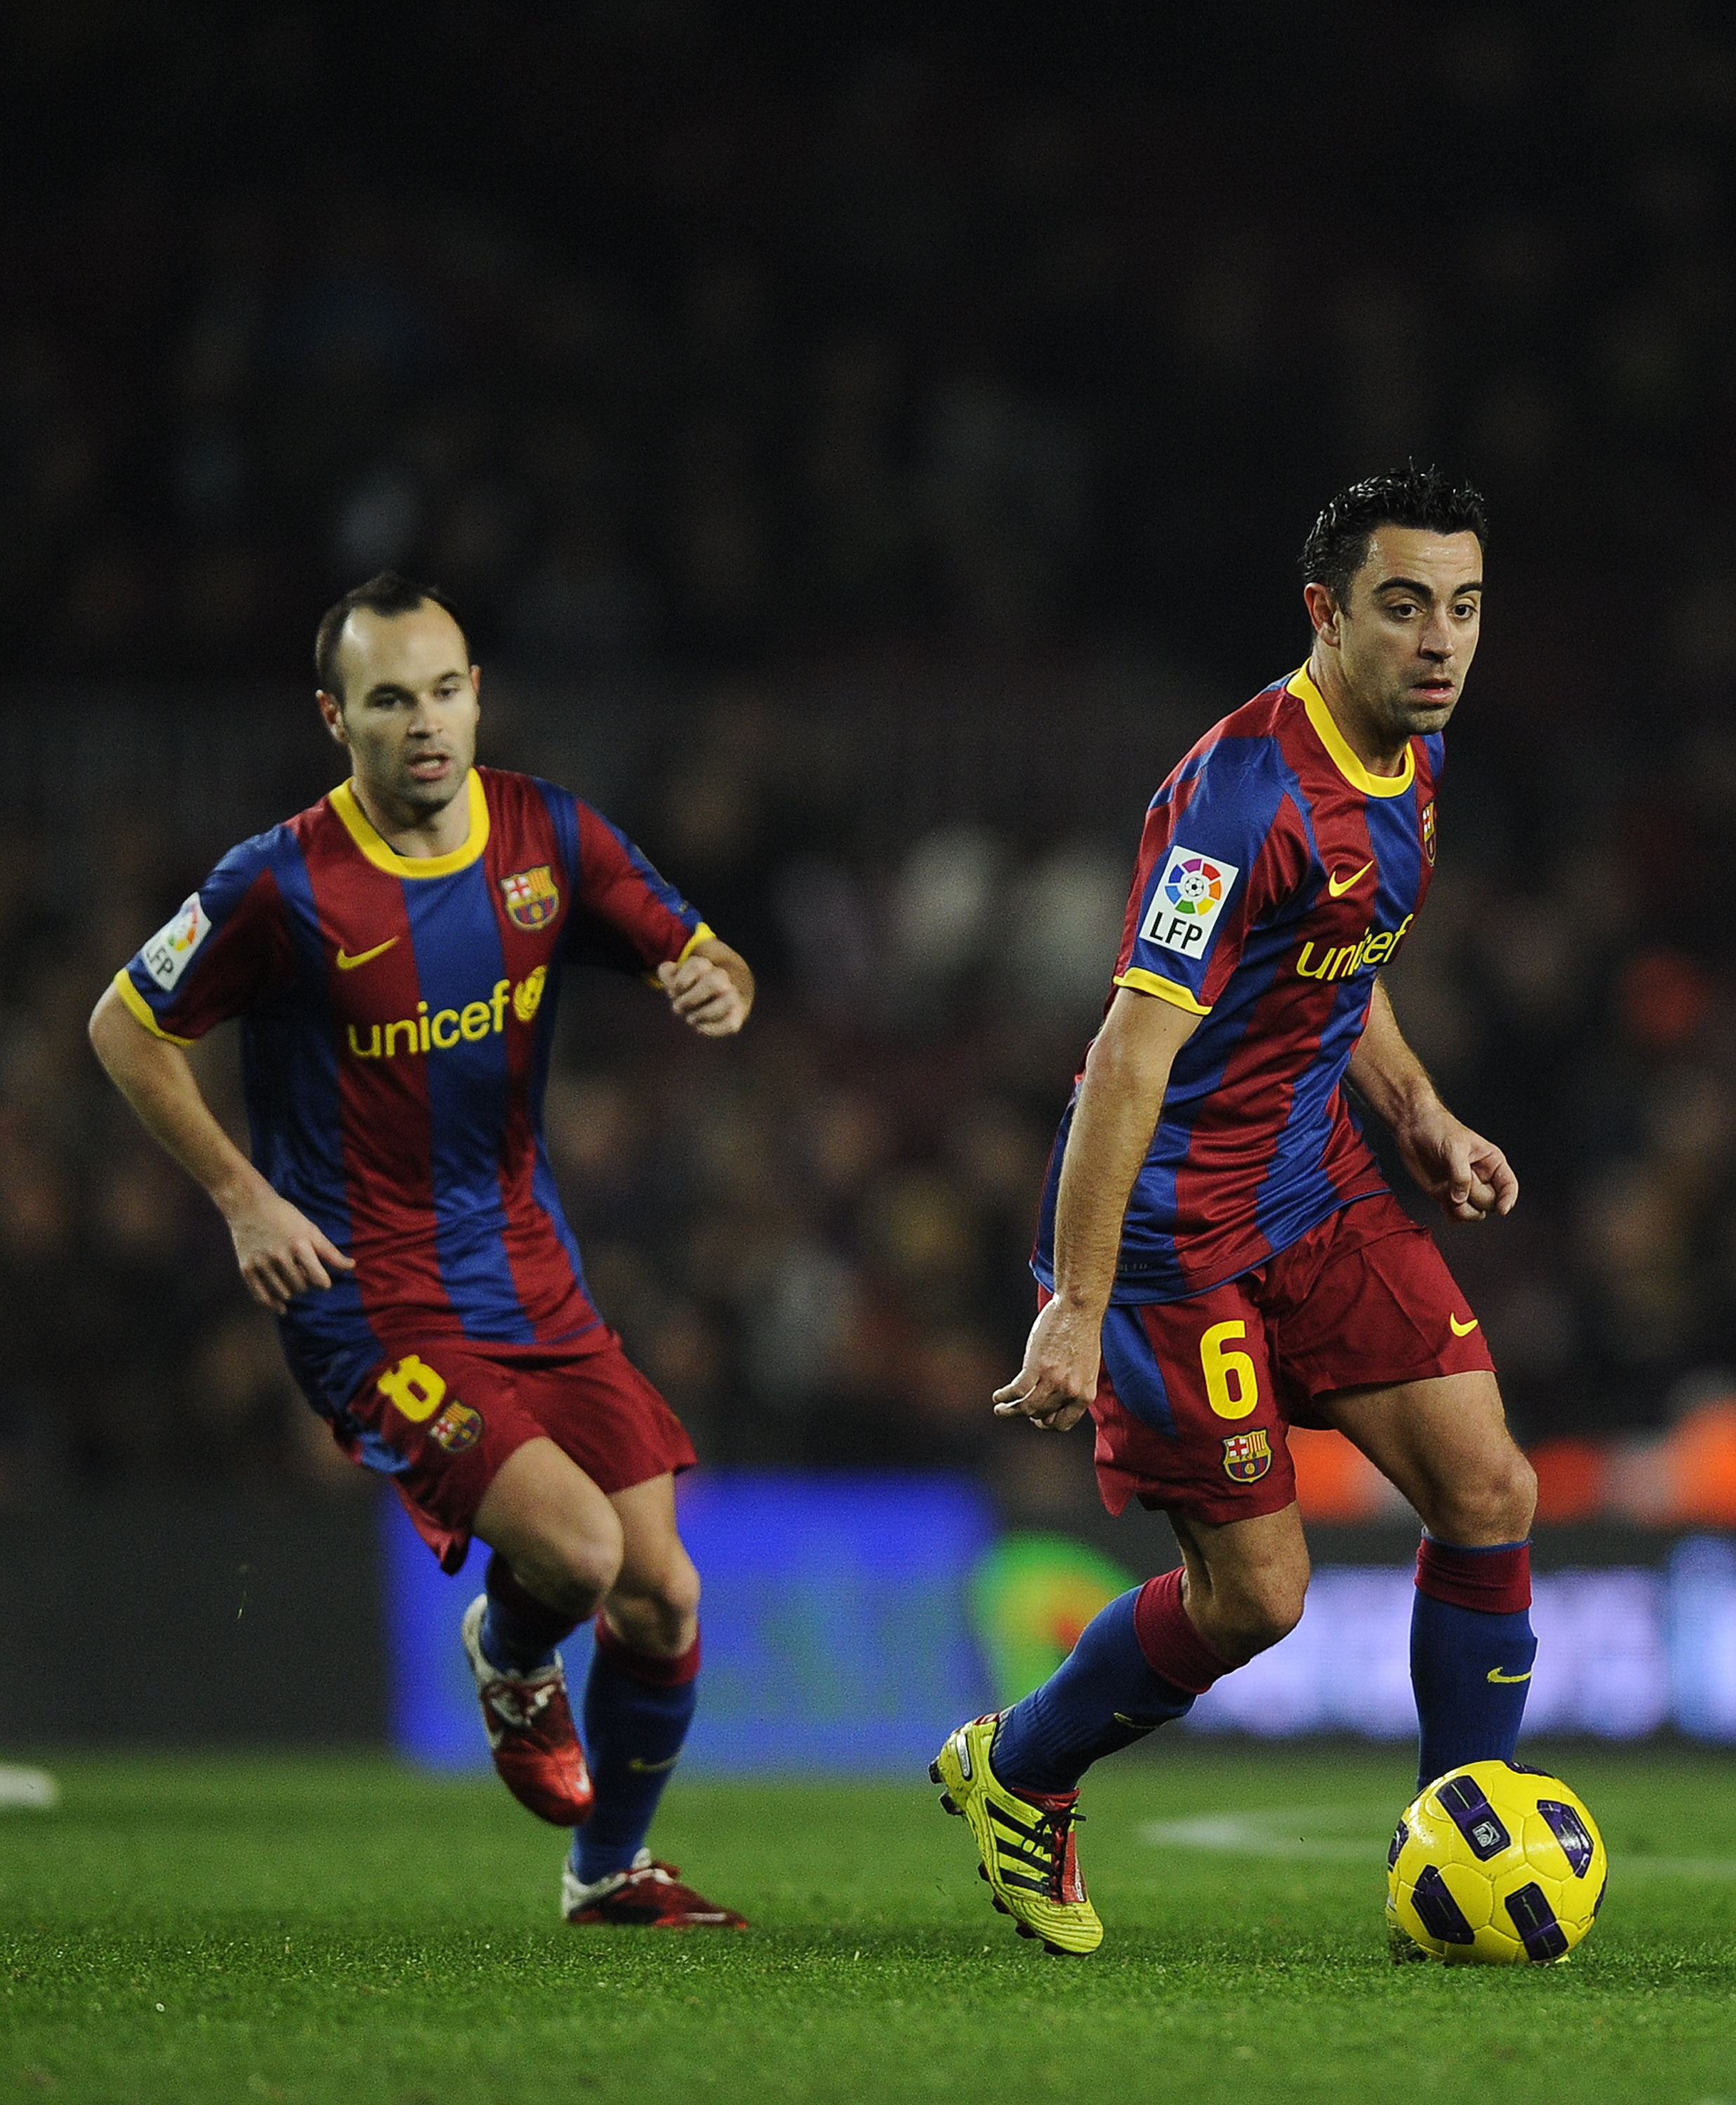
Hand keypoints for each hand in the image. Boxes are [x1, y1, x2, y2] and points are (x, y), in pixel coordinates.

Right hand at [225, 1188, 356, 1313]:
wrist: (249, 1205)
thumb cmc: (286, 1217)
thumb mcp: (311, 1230)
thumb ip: (330, 1252)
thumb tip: (351, 1266)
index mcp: (299, 1245)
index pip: (319, 1281)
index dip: (323, 1284)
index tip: (322, 1281)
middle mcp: (279, 1256)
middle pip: (302, 1288)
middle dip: (306, 1285)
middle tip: (303, 1275)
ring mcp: (261, 1263)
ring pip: (284, 1294)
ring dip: (291, 1292)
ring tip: (291, 1280)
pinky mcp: (246, 1268)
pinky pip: (261, 1297)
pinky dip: (272, 1305)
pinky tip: (280, 1307)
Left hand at [658, 953, 748, 1036]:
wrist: (718, 994)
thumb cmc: (690, 987)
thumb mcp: (676, 977)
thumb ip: (667, 972)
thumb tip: (669, 970)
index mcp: (705, 966)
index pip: (697, 966)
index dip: (680, 981)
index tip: (674, 991)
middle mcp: (722, 978)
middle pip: (714, 982)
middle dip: (691, 999)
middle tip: (678, 1008)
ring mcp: (732, 996)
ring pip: (729, 1000)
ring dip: (705, 1013)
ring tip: (690, 1019)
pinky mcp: (736, 1015)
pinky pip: (731, 1024)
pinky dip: (714, 1029)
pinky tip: (700, 1028)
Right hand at [991, 1295, 1103, 1432]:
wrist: (1080, 1308)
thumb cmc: (1083, 1333)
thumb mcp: (1086, 1368)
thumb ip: (1074, 1385)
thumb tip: (1055, 1397)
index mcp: (1085, 1394)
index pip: (1063, 1424)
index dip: (1047, 1424)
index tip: (1037, 1418)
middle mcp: (1070, 1392)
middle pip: (1041, 1415)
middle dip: (1027, 1415)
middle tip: (1015, 1410)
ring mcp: (1053, 1380)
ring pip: (1026, 1408)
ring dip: (1009, 1411)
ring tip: (1000, 1408)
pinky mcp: (1036, 1367)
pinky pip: (1017, 1391)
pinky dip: (1005, 1396)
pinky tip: (999, 1395)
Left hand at [1395, 1102, 1517, 1222]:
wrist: (1413, 1128)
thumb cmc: (1438, 1129)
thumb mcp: (1454, 1147)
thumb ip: (1460, 1175)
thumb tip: (1460, 1199)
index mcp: (1491, 1162)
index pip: (1508, 1186)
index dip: (1508, 1199)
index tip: (1502, 1210)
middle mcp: (1481, 1178)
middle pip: (1489, 1203)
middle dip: (1473, 1196)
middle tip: (1455, 1178)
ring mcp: (1464, 1189)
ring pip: (1474, 1213)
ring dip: (1459, 1207)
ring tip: (1444, 1188)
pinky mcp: (1447, 1196)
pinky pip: (1456, 1216)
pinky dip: (1449, 1212)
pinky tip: (1439, 1195)